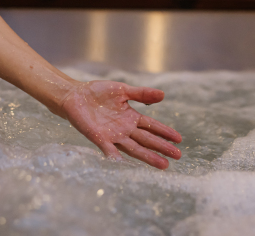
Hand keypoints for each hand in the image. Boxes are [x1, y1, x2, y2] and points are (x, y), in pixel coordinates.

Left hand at [59, 80, 180, 168]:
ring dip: (147, 156)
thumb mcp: (122, 90)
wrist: (75, 95)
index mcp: (131, 117)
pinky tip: (122, 163)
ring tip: (163, 164)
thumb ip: (141, 94)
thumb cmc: (98, 92)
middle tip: (177, 156)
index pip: (152, 126)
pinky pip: (108, 149)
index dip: (165, 132)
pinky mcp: (99, 138)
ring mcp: (113, 135)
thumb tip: (163, 95)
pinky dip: (114, 156)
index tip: (179, 139)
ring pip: (133, 148)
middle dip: (162, 148)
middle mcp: (124, 129)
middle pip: (146, 140)